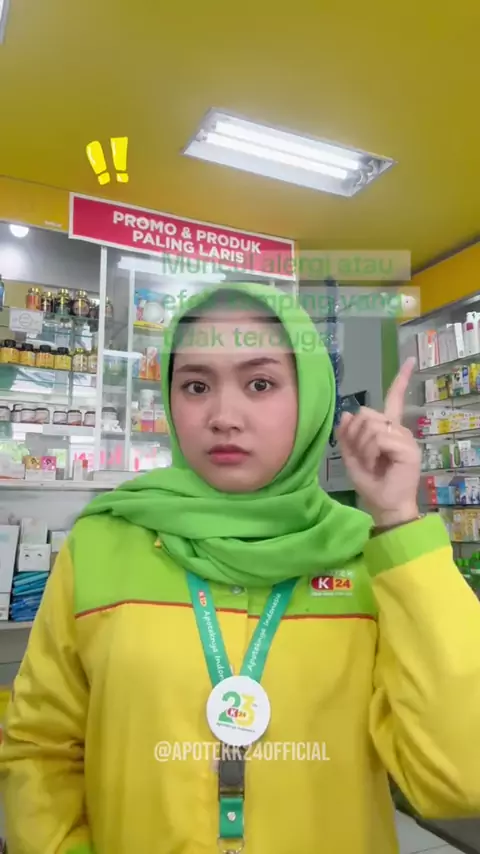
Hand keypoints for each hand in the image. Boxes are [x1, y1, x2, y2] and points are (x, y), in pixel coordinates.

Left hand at [336, 357, 420, 527]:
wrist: (384, 504)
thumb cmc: (370, 482)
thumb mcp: (350, 456)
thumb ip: (347, 435)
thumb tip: (346, 413)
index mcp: (388, 429)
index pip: (394, 399)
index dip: (401, 380)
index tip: (411, 361)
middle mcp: (398, 429)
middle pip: (367, 413)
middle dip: (355, 434)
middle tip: (359, 455)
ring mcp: (405, 438)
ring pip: (371, 426)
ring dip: (362, 446)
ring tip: (369, 462)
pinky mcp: (408, 448)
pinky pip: (379, 438)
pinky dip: (370, 452)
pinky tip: (375, 464)